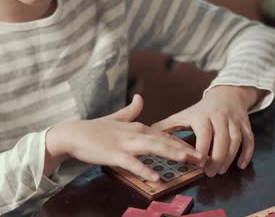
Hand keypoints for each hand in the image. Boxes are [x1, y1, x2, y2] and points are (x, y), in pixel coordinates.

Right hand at [45, 95, 205, 180]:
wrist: (72, 133)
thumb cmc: (94, 129)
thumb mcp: (116, 118)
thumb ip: (130, 110)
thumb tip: (140, 97)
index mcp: (138, 127)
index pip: (165, 135)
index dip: (182, 143)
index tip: (198, 150)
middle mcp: (135, 133)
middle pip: (164, 140)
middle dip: (185, 149)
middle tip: (202, 158)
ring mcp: (125, 144)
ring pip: (152, 147)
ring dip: (171, 153)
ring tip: (187, 159)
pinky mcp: (114, 155)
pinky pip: (132, 164)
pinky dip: (144, 169)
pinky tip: (156, 177)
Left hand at [152, 86, 265, 176]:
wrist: (227, 94)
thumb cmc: (202, 109)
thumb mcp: (184, 114)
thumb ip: (167, 126)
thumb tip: (147, 135)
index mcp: (202, 115)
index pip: (204, 133)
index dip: (202, 148)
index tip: (198, 162)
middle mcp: (220, 117)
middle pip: (222, 138)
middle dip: (217, 157)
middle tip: (210, 173)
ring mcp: (234, 121)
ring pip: (236, 140)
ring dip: (230, 157)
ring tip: (221, 171)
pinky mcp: (246, 125)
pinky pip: (249, 140)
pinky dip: (247, 154)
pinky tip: (240, 165)